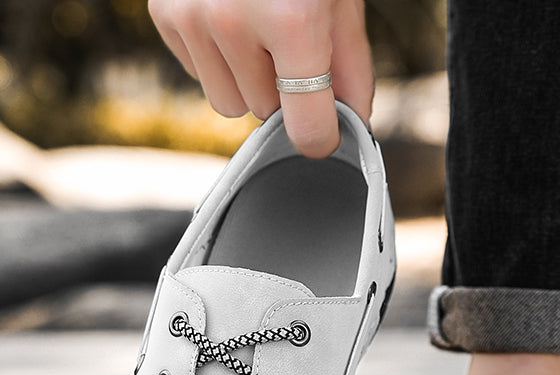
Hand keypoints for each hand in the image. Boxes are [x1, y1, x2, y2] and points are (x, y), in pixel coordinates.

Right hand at [148, 0, 373, 157]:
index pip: (305, 125)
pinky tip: (227, 16)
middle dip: (281, 87)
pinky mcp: (164, 12)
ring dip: (246, 78)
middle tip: (287, 41)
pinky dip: (216, 57)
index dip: (320, 136)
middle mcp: (234, 22)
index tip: (324, 137)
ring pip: (228, 101)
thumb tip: (353, 121)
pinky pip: (199, 74)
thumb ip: (349, 66)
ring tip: (256, 27)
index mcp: (290, 19)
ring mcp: (192, 17)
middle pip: (264, 111)